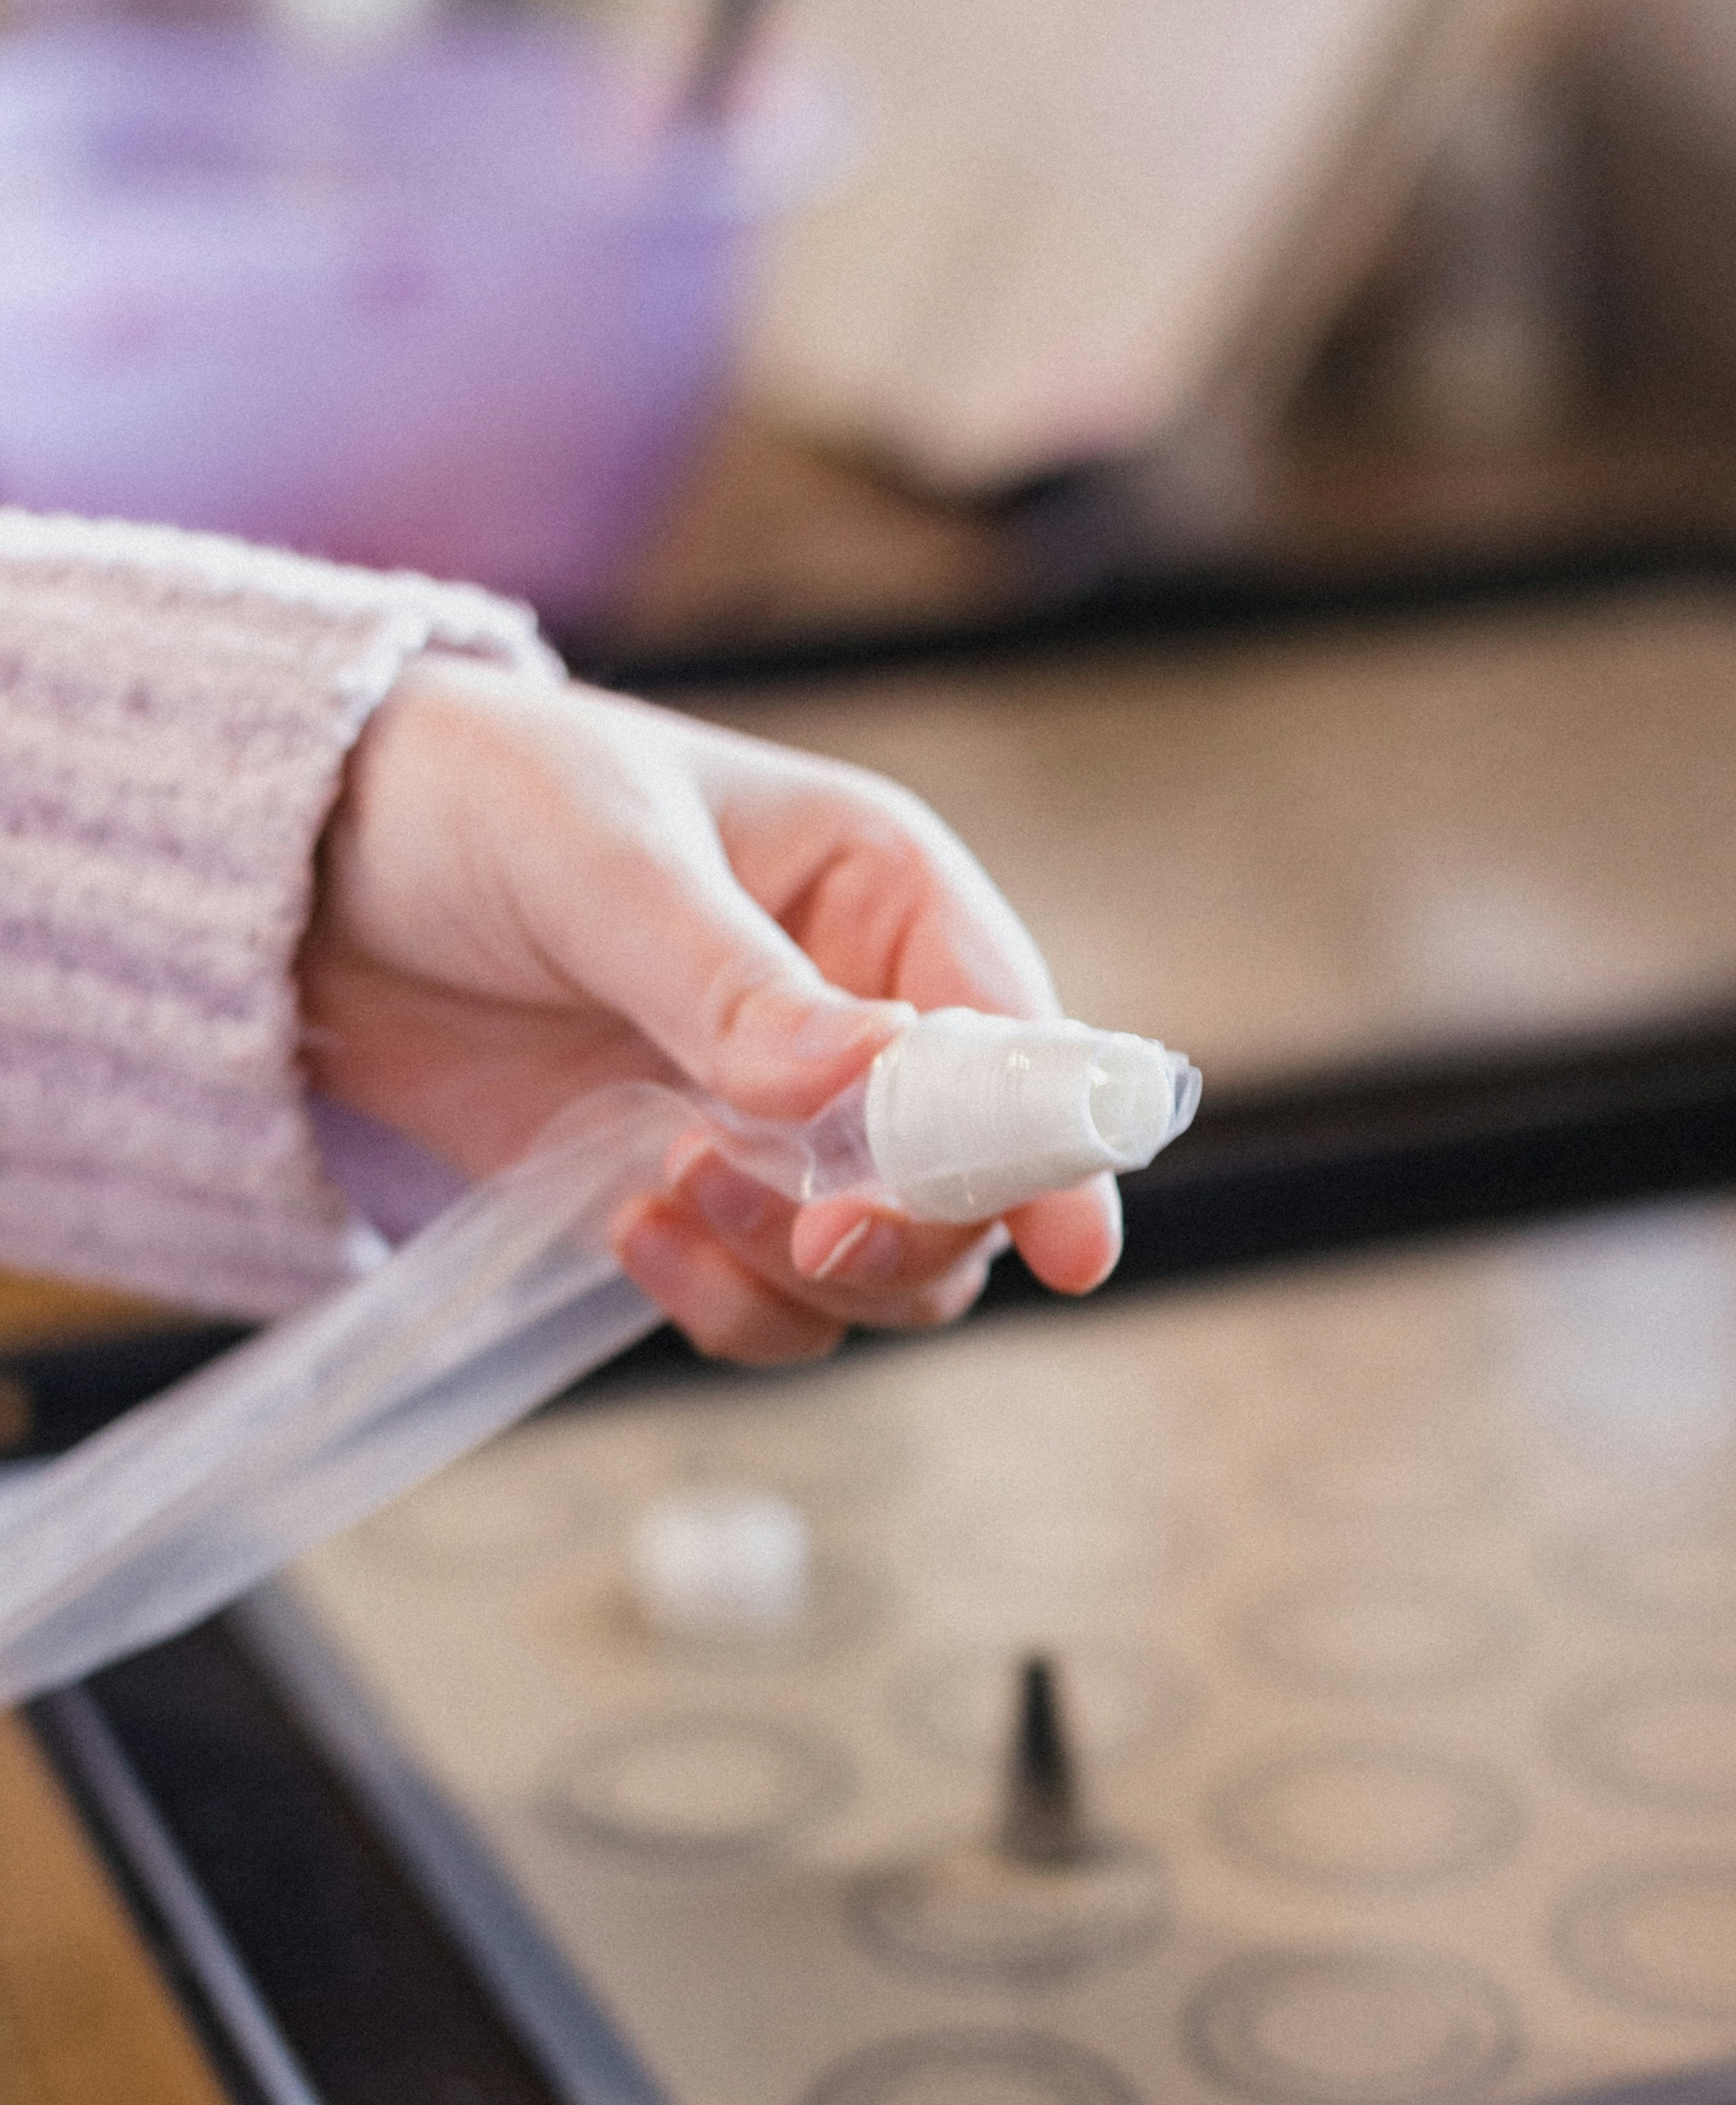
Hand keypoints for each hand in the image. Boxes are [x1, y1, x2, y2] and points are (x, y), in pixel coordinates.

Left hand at [300, 653, 1122, 1362]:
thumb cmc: (474, 800)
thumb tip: (856, 1076)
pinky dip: (722, 1304)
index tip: (1066, 1245)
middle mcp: (862, 1023)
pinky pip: (768, 1304)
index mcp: (886, 896)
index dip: (1057, 1147)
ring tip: (666, 1195)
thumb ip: (729, 978)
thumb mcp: (601, 859)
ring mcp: (782, 1127)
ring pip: (880, 1270)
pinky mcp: (694, 1198)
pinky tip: (633, 1235)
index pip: (1022, 1041)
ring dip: (795, 1273)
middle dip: (901, 1230)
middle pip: (971, 1190)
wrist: (300, 877)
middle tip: (804, 1226)